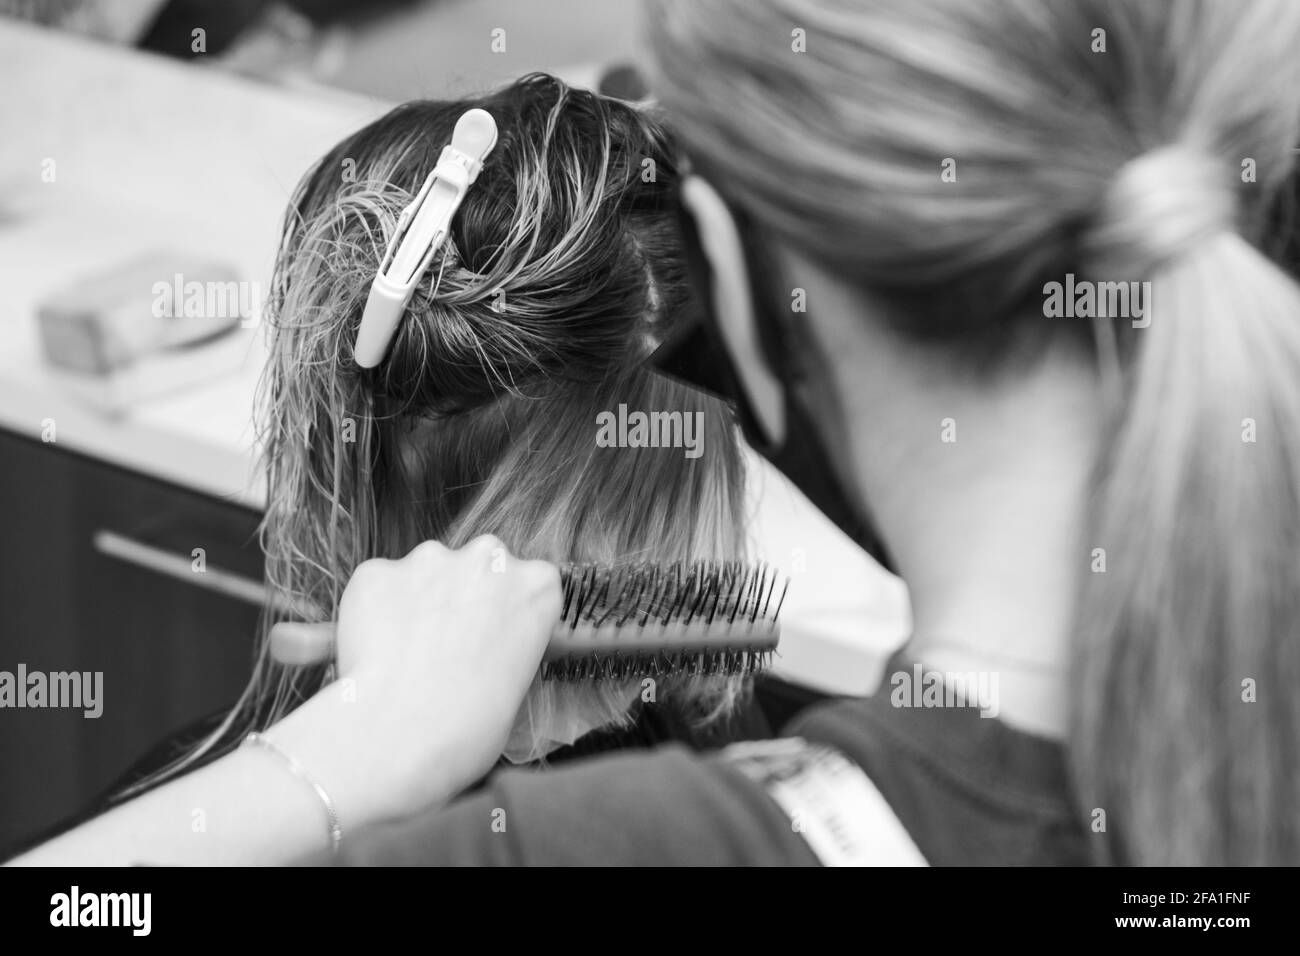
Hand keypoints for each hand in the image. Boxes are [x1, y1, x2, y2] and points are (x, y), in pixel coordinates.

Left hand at [270, 536, 559, 826]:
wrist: (398, 736)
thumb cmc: (470, 728)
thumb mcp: (518, 686)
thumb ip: (507, 646)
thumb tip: (484, 650)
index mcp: (537, 585)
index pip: (529, 583)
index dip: (506, 613)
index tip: (492, 639)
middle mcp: (488, 558)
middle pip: (479, 567)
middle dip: (464, 597)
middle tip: (447, 647)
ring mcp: (429, 559)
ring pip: (426, 573)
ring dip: (420, 601)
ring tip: (405, 654)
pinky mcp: (377, 570)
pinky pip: (379, 586)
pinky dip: (376, 611)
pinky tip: (375, 652)